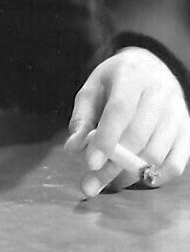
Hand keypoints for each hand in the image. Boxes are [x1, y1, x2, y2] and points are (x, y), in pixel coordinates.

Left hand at [64, 46, 189, 196]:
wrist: (150, 67)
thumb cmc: (115, 81)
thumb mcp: (92, 90)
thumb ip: (82, 118)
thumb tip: (74, 147)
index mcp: (131, 75)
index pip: (120, 110)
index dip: (106, 138)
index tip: (90, 163)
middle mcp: (160, 92)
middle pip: (137, 136)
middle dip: (112, 165)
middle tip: (90, 184)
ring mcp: (177, 112)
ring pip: (156, 152)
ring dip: (130, 174)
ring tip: (108, 181)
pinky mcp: (187, 130)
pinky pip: (177, 163)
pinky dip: (157, 177)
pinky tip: (136, 178)